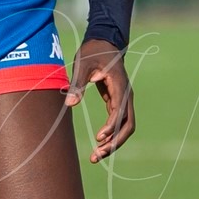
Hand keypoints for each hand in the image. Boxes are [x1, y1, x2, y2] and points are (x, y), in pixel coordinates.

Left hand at [65, 37, 134, 161]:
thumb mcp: (82, 63)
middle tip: (97, 155)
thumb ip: (78, 83)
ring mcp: (124, 99)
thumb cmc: (93, 51)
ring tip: (96, 156)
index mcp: (120, 85)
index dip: (111, 126)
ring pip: (125, 127)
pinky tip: (99, 144)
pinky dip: (111, 135)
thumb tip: (70, 104)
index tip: (99, 137)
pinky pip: (118, 123)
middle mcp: (126, 95)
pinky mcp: (117, 102)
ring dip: (113, 142)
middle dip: (115, 142)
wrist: (104, 42)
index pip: (121, 110)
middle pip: (128, 125)